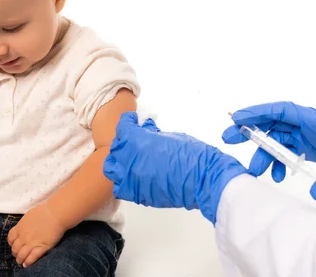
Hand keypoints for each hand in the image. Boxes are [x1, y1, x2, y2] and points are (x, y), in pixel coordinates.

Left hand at [8, 203, 66, 267]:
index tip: (14, 245)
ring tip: (21, 262)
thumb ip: (24, 225)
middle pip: (15, 249)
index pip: (10, 239)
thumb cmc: (43, 212)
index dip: (11, 244)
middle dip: (15, 254)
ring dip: (20, 260)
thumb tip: (23, 229)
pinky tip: (27, 264)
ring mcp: (32, 243)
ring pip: (21, 255)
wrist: (55, 214)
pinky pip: (32, 258)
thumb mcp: (28, 216)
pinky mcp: (42, 247)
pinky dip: (28, 262)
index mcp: (20, 228)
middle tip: (18, 255)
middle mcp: (24, 237)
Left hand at [103, 112, 247, 223]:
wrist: (203, 179)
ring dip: (119, 162)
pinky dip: (125, 181)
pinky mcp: (138, 194)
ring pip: (112, 169)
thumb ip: (152, 134)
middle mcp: (129, 160)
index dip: (128, 122)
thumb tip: (146, 130)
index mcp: (136, 141)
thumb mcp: (170, 136)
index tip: (133, 121)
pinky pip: (121, 187)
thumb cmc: (191, 153)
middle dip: (124, 141)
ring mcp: (131, 179)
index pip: (123, 127)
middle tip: (135, 139)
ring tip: (130, 159)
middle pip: (116, 148)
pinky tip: (135, 176)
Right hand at [222, 101, 315, 199]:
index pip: (279, 111)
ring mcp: (305, 134)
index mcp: (312, 119)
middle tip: (228, 138)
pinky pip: (286, 149)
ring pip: (276, 140)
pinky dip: (279, 162)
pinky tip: (279, 176)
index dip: (256, 112)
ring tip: (255, 171)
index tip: (237, 118)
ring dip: (264, 155)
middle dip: (249, 131)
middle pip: (271, 124)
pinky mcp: (307, 144)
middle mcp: (304, 124)